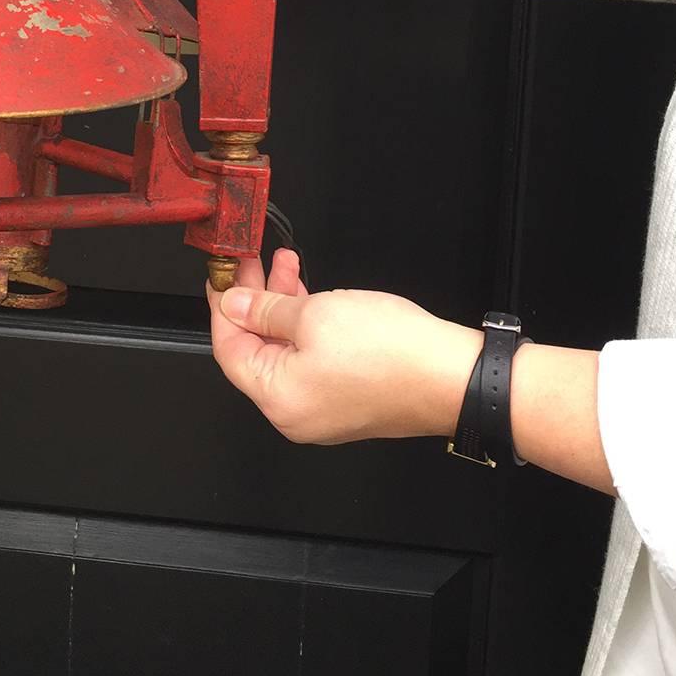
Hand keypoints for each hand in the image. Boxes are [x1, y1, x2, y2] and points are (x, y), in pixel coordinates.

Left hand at [208, 249, 480, 444]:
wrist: (453, 376)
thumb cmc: (392, 352)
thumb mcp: (314, 313)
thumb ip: (266, 308)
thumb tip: (235, 304)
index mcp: (277, 398)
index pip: (229, 349)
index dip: (222, 307)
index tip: (223, 276)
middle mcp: (295, 414)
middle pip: (256, 351)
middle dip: (254, 300)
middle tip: (253, 262)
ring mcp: (323, 410)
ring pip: (286, 352)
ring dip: (283, 307)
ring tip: (286, 265)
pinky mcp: (348, 400)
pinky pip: (311, 361)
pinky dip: (306, 327)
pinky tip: (313, 295)